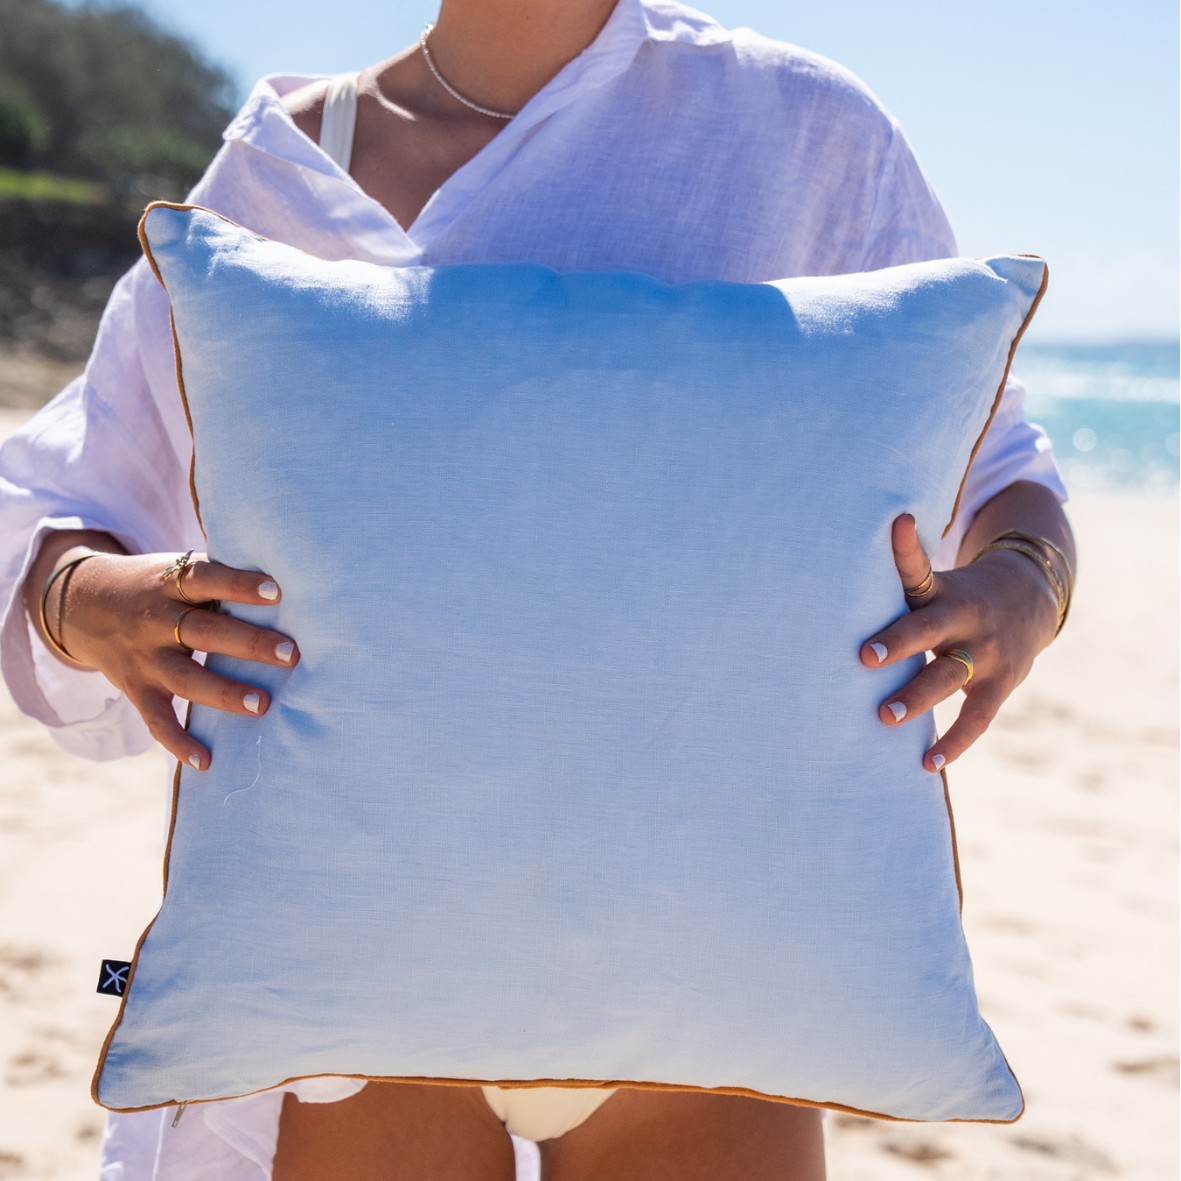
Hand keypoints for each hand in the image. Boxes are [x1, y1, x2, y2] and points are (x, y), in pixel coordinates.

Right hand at [26, 536, 298, 770]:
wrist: (81, 605)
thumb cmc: (156, 586)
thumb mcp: (175, 570)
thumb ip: (218, 577)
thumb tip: (288, 577)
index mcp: (169, 584)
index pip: (205, 579)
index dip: (238, 585)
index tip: (277, 592)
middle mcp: (155, 621)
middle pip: (203, 631)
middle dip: (248, 643)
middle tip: (291, 654)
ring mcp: (144, 659)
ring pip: (186, 678)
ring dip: (224, 693)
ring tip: (263, 704)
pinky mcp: (136, 690)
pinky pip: (156, 720)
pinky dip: (178, 743)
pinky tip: (206, 761)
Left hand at [860, 514, 1059, 770]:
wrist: (1030, 600)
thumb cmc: (956, 597)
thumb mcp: (933, 583)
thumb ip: (895, 583)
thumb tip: (829, 584)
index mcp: (940, 590)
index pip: (919, 568)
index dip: (906, 550)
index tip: (897, 528)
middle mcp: (964, 618)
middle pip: (931, 629)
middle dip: (899, 643)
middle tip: (864, 657)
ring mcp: (986, 652)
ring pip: (949, 676)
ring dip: (917, 697)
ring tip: (883, 717)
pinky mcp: (1001, 683)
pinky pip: (977, 717)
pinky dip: (954, 742)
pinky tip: (928, 763)